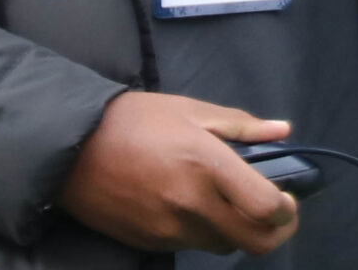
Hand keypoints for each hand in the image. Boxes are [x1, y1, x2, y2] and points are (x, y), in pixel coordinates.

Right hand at [56, 92, 297, 253]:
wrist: (70, 148)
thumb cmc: (131, 120)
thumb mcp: (188, 109)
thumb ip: (240, 125)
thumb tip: (283, 131)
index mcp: (206, 163)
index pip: (266, 207)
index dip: (287, 209)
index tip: (287, 198)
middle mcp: (192, 203)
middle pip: (256, 241)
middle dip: (275, 231)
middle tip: (273, 212)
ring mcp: (171, 228)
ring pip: (225, 247)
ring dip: (237, 231)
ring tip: (227, 204)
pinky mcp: (152, 242)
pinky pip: (193, 245)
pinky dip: (203, 232)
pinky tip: (191, 207)